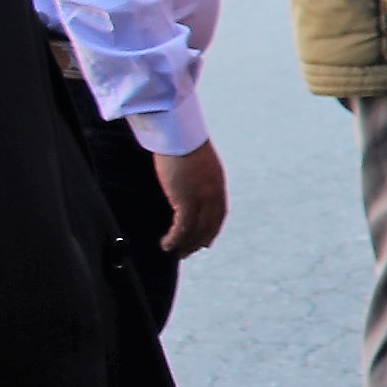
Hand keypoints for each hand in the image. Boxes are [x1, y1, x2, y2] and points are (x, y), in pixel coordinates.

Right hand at [154, 140, 227, 256]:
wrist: (178, 134)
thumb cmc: (180, 142)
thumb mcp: (193, 161)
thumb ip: (194, 175)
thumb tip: (183, 181)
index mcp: (216, 183)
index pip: (219, 212)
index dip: (213, 228)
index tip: (206, 240)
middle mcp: (214, 193)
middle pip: (211, 225)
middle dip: (200, 240)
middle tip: (189, 252)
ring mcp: (202, 197)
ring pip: (197, 230)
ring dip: (186, 244)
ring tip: (175, 252)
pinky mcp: (186, 200)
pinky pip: (183, 228)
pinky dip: (175, 239)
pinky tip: (167, 244)